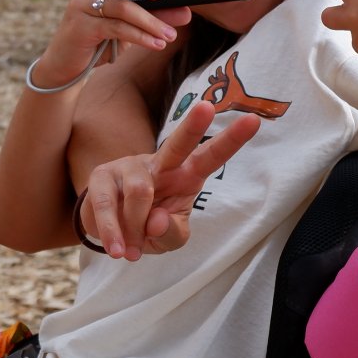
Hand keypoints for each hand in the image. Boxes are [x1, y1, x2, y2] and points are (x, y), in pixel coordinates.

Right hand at [27, 0, 191, 89]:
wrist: (68, 65)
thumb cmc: (102, 36)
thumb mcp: (133, 22)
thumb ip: (157, 14)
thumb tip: (186, 12)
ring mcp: (84, 4)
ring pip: (122, 5)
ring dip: (151, 22)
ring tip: (170, 34)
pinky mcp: (83, 27)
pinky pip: (118, 28)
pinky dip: (141, 37)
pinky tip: (157, 43)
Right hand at [78, 99, 259, 258]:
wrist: (111, 230)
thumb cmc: (149, 228)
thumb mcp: (169, 239)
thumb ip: (171, 233)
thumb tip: (156, 219)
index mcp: (186, 175)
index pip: (211, 157)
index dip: (231, 141)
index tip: (254, 122)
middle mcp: (161, 164)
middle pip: (178, 144)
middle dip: (193, 126)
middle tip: (207, 107)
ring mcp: (130, 165)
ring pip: (139, 192)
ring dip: (136, 227)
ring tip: (131, 250)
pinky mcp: (102, 175)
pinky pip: (108, 203)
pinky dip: (113, 232)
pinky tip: (118, 249)